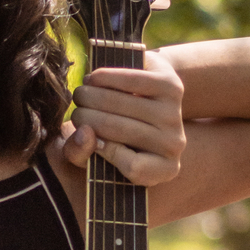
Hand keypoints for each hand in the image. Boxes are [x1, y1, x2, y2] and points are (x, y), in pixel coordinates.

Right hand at [61, 50, 184, 184]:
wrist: (147, 101)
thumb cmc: (114, 136)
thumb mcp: (94, 154)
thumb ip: (80, 153)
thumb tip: (84, 133)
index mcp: (163, 170)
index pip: (135, 168)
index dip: (104, 152)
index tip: (91, 140)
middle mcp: (175, 145)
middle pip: (121, 130)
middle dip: (86, 117)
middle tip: (74, 112)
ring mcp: (175, 115)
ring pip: (123, 104)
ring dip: (92, 96)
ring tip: (80, 95)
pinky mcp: (172, 86)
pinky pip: (132, 81)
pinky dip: (107, 78)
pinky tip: (93, 78)